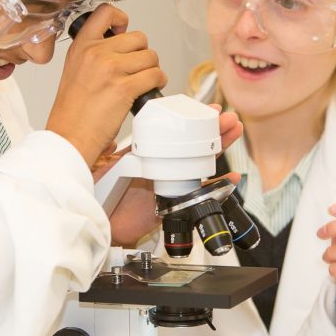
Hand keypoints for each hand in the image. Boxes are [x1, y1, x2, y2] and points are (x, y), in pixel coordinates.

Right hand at [46, 4, 166, 166]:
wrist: (70, 135)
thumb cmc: (72, 110)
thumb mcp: (74, 69)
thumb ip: (94, 53)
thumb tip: (120, 46)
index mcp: (81, 46)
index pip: (106, 12)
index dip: (121, 18)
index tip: (124, 30)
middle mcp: (96, 53)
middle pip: (138, 38)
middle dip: (142, 53)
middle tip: (136, 68)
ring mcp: (111, 69)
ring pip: (151, 56)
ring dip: (152, 69)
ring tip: (143, 80)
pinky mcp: (125, 87)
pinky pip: (155, 75)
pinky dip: (158, 82)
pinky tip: (149, 89)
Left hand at [92, 106, 241, 246]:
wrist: (106, 226)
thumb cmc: (101, 198)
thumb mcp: (101, 168)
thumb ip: (104, 154)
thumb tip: (109, 140)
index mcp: (148, 154)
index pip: (173, 133)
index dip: (189, 121)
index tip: (204, 110)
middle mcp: (164, 166)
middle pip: (194, 145)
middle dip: (213, 130)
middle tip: (228, 118)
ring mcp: (173, 183)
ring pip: (202, 163)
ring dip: (220, 148)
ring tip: (234, 133)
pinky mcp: (178, 203)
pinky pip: (202, 193)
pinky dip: (219, 186)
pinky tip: (232, 177)